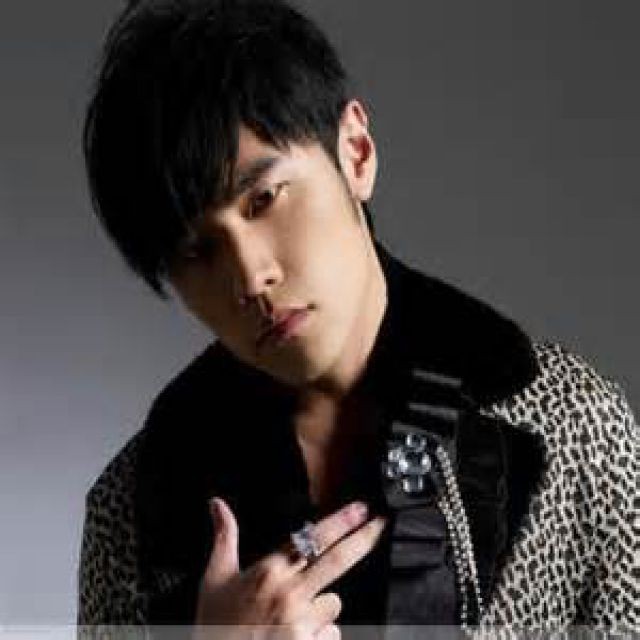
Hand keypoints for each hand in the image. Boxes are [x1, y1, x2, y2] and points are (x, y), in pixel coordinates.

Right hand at [192, 497, 386, 639]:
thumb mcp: (214, 578)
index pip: (312, 538)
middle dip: (363, 538)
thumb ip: (224, 538)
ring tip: (289, 619)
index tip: (361, 509)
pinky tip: (294, 638)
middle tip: (380, 523)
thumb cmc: (215, 625)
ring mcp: (301, 622)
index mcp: (268, 571)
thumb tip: (217, 504)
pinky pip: (331, 634)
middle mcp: (289, 593)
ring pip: (333, 604)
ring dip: (321, 609)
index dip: (341, 521)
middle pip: (338, 559)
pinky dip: (319, 636)